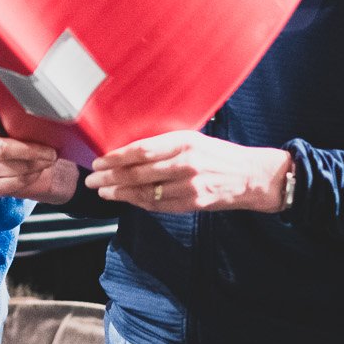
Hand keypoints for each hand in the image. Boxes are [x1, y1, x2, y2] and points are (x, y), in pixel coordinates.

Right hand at [0, 101, 77, 202]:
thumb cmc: (34, 143)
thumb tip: (46, 113)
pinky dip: (33, 176)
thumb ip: (28, 119)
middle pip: (1, 148)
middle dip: (30, 151)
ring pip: (13, 166)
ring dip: (37, 164)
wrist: (38, 170)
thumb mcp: (31, 127)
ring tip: (48, 160)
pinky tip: (37, 171)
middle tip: (51, 152)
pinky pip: (17, 180)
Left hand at [87, 131, 292, 213]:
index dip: (116, 157)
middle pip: (138, 172)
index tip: (99, 161)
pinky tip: (125, 200)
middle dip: (110, 177)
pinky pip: (159, 205)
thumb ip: (166, 145)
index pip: (141, 150)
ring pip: (145, 191)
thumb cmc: (220, 154)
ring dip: (120, 193)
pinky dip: (139, 203)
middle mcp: (185, 162)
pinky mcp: (193, 202)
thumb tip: (131, 151)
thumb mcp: (194, 139)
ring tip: (103, 191)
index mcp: (184, 141)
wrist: (252, 176)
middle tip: (92, 179)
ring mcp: (189, 185)